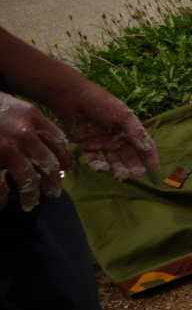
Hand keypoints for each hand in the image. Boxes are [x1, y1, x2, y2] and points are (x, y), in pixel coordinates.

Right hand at [0, 93, 73, 211]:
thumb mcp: (10, 105)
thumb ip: (25, 121)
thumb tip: (40, 145)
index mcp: (31, 116)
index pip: (58, 141)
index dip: (65, 158)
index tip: (67, 170)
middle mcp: (24, 132)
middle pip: (48, 164)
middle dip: (52, 182)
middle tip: (53, 193)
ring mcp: (7, 147)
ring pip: (28, 180)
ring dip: (31, 196)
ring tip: (30, 203)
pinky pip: (1, 186)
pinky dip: (3, 198)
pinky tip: (3, 204)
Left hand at [50, 82, 158, 181]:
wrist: (72, 98)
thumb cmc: (101, 103)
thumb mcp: (123, 116)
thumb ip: (136, 132)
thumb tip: (148, 148)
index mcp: (128, 129)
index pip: (143, 144)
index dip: (150, 156)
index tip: (153, 169)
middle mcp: (117, 137)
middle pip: (129, 155)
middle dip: (134, 165)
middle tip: (136, 174)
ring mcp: (101, 142)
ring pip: (113, 161)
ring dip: (118, 169)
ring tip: (121, 175)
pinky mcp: (86, 146)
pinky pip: (94, 160)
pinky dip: (98, 166)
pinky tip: (102, 168)